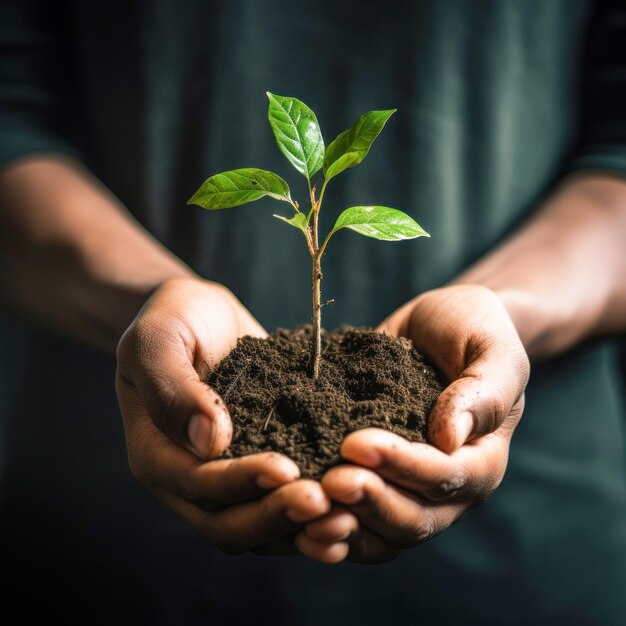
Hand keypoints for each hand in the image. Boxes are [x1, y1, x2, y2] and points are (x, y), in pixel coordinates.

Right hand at [116, 278, 329, 554]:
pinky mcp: (258, 469)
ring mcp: (225, 480)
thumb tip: (209, 442)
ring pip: (258, 529)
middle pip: (228, 525)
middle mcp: (188, 480)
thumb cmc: (176, 318)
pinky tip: (350, 513)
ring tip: (347, 519)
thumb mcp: (159, 337)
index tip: (286, 469)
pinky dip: (311, 520)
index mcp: (157, 453)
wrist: (204, 316)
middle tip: (325, 502)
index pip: (197, 485)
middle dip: (276, 516)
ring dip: (300, 530)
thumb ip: (172, 386)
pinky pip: (281, 509)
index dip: (241, 483)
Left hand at [296, 285, 528, 563]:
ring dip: (346, 527)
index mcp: (482, 458)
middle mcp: (448, 488)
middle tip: (329, 481)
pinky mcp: (376, 482)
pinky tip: (298, 526)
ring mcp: (409, 490)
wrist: (440, 326)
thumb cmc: (472, 330)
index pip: (446, 477)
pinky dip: (331, 531)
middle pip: (414, 519)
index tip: (355, 443)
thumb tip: (451, 439)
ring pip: (383, 534)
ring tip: (306, 512)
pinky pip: (357, 521)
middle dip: (370, 503)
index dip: (402, 466)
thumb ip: (482, 392)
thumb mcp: (491, 348)